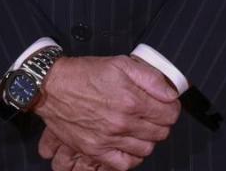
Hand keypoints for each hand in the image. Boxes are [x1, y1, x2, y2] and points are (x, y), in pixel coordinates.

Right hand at [35, 55, 180, 169]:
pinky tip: (130, 146)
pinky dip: (131, 158)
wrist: (52, 87)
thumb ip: (151, 78)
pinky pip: (122, 164)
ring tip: (142, 129)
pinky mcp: (93, 150)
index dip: (172, 108)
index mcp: (132, 101)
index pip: (169, 114)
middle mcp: (122, 123)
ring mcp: (107, 139)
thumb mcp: (122, 64)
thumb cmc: (85, 74)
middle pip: (160, 133)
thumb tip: (171, 92)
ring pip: (145, 149)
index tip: (167, 105)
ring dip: (148, 140)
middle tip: (154, 115)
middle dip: (162, 123)